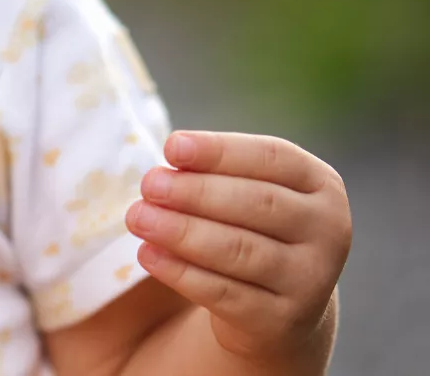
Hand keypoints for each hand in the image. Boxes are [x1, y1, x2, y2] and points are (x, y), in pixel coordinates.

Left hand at [127, 131, 351, 363]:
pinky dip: (181, 272)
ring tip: (138, 218)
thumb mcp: (244, 194)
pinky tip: (147, 254)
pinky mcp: (283, 320)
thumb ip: (215, 174)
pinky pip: (225, 293)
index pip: (273, 158)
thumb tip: (168, 165)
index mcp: (321, 186)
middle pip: (258, 204)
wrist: (278, 305)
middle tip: (149, 184)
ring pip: (240, 250)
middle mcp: (329, 231)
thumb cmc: (251, 227)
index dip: (221, 151)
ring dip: (182, 232)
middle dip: (197, 192)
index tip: (172, 147)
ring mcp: (311, 279)